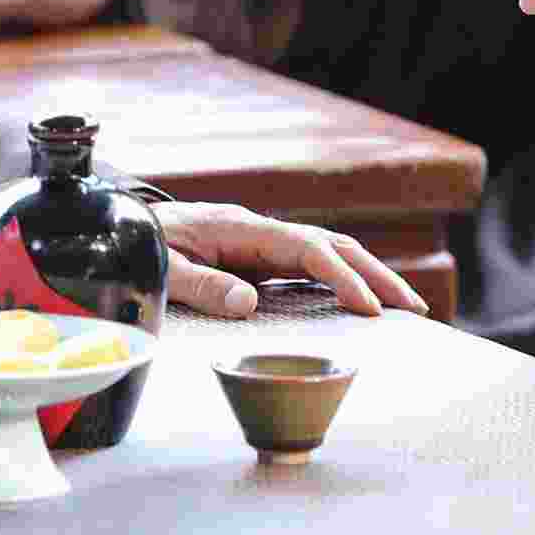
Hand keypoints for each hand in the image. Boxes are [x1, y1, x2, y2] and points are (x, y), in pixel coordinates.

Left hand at [151, 202, 429, 318]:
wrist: (123, 226)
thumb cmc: (142, 244)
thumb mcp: (162, 268)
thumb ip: (200, 285)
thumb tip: (248, 304)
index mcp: (240, 228)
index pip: (306, 248)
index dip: (340, 276)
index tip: (367, 306)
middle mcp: (259, 232)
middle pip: (331, 245)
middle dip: (374, 274)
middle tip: (412, 308)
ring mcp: (261, 244)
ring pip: (327, 254)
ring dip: (366, 277)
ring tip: (403, 308)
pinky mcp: (258, 259)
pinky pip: (308, 268)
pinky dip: (340, 283)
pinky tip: (360, 306)